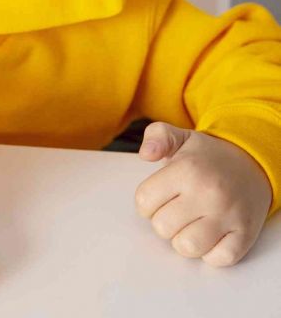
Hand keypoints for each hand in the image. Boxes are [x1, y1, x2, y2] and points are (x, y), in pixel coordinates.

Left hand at [135, 121, 271, 265]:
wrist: (253, 164)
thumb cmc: (207, 157)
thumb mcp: (180, 137)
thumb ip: (156, 137)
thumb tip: (146, 154)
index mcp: (187, 169)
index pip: (143, 201)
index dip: (147, 202)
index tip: (160, 196)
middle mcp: (208, 193)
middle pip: (161, 227)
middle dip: (163, 220)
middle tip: (176, 208)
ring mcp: (229, 215)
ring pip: (186, 247)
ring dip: (183, 239)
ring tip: (191, 223)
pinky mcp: (245, 234)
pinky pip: (217, 259)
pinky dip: (210, 252)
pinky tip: (211, 234)